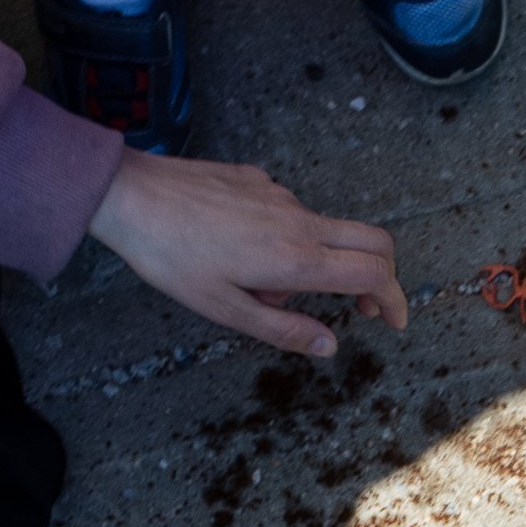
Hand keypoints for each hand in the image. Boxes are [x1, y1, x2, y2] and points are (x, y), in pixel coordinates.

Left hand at [85, 154, 407, 357]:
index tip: (394, 320)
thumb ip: (283, 331)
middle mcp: (299, 222)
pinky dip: (288, 239)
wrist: (130, 195)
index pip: (374, 273)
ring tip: (263, 287)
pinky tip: (242, 252)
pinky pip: (292, 213)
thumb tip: (329, 345)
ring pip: (327, 231)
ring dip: (320, 263)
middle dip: (384, 275)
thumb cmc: (171, 256)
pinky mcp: (259, 181)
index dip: (395, 299)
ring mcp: (281, 196)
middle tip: (367, 307)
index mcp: (296, 259)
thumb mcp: (225, 311)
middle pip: (374, 240)